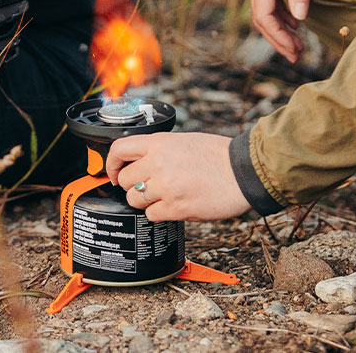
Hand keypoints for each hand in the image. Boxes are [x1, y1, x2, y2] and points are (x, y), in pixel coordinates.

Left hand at [105, 133, 250, 221]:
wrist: (244, 172)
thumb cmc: (219, 155)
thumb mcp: (184, 140)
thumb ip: (159, 149)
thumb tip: (141, 161)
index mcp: (159, 143)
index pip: (119, 150)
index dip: (111, 164)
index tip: (113, 173)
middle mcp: (158, 163)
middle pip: (123, 180)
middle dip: (131, 185)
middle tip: (146, 186)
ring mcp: (166, 187)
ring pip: (134, 199)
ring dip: (144, 201)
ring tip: (163, 196)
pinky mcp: (176, 208)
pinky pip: (151, 215)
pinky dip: (160, 213)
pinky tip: (174, 205)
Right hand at [248, 0, 326, 62]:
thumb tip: (299, 17)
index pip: (263, 15)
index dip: (277, 36)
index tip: (294, 51)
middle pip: (261, 17)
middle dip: (277, 39)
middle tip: (296, 56)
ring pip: (264, 10)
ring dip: (279, 28)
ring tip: (298, 44)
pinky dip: (280, 14)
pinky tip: (295, 22)